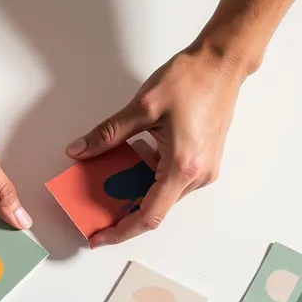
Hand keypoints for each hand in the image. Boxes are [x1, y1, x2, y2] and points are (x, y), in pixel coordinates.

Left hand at [66, 46, 248, 246]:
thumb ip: (109, 133)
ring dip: (136, 191)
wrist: (222, 64)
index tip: (99, 237)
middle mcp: (197, 175)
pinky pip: (172, 179)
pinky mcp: (204, 161)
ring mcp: (204, 170)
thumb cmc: (191, 80)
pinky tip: (132, 160)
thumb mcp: (143, 107)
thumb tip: (80, 151)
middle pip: (155, 208)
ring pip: (163, 194)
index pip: (148, 215)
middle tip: (94, 205)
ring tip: (109, 178)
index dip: (121, 231)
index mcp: (182, 166)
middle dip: (123, 210)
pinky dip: (150, 176)